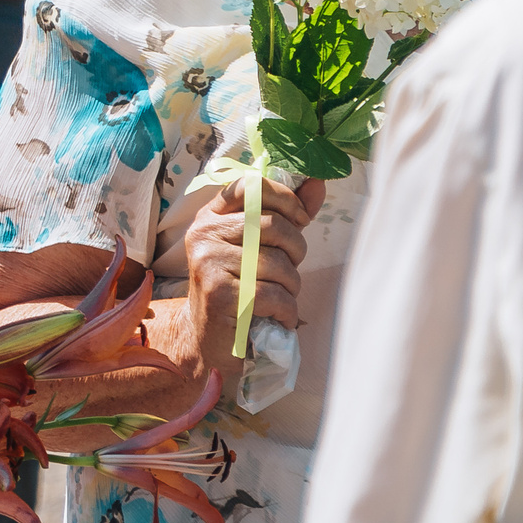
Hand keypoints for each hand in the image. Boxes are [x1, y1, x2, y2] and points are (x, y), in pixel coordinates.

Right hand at [180, 172, 325, 375]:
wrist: (207, 338)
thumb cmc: (239, 288)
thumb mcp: (258, 247)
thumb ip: (286, 215)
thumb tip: (317, 183)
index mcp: (212, 216)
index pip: (251, 186)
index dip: (285, 198)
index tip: (300, 220)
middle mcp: (204, 233)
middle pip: (272, 225)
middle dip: (296, 250)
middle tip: (290, 271)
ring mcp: (208, 262)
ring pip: (277, 263)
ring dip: (292, 286)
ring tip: (282, 298)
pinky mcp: (218, 293)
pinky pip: (273, 294)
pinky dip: (287, 311)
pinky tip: (280, 317)